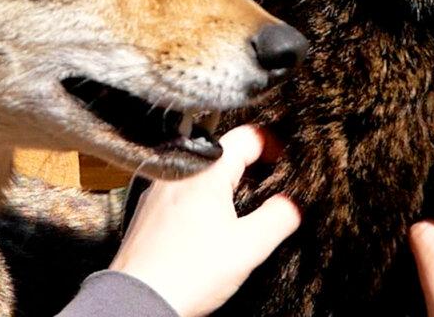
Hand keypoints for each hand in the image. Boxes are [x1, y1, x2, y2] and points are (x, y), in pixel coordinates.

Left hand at [109, 125, 300, 316]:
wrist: (142, 297)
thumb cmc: (187, 273)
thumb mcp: (249, 246)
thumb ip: (279, 218)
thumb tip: (291, 205)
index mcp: (205, 169)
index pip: (247, 137)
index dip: (272, 145)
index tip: (281, 160)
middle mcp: (177, 171)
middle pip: (223, 153)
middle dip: (249, 166)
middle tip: (265, 186)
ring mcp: (159, 188)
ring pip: (201, 172)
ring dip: (223, 184)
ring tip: (237, 209)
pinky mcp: (148, 208)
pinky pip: (181, 190)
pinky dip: (199, 199)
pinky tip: (205, 226)